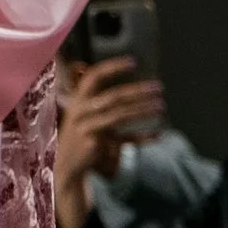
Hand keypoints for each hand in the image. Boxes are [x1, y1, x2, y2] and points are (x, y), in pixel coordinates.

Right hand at [54, 57, 162, 227]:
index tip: (133, 62)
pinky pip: (124, 139)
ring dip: (143, 109)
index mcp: (77, 100)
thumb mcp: (87, 115)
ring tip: (162, 106)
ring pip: (119, 115)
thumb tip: (111, 79)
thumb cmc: (81, 137)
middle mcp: (79, 111)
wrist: (65, 166)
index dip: (112, 67)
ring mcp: (86, 128)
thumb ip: (100, 100)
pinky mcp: (94, 144)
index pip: (93, 77)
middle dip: (137, 90)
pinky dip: (142, 137)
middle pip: (113, 96)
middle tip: (159, 87)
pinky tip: (159, 134)